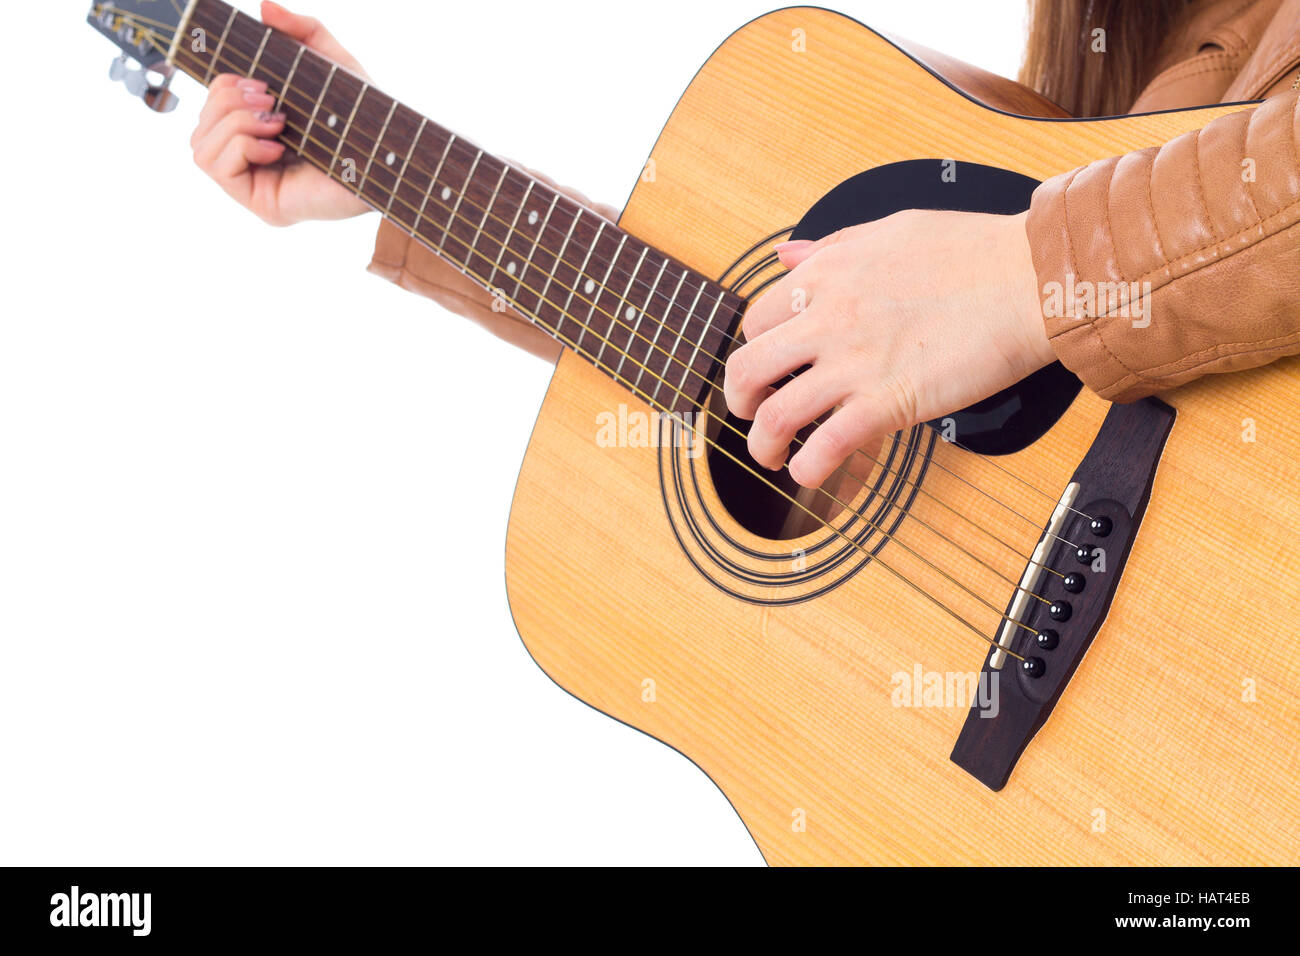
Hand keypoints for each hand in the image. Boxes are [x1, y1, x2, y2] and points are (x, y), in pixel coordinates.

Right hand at [190, 1, 372, 225]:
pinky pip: (216, 167)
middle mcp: (252, 161)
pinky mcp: (264, 206)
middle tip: (273, 102)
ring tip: (278, 123)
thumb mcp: (334, 64)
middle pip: (200, 122)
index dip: (222, 86)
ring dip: (234, 122)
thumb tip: (264, 7)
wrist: (392, 161)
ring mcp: (256, 186)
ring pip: (200, 145)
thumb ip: (304, 31)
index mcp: (260, 131)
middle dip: (228, 100)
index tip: (260, 81)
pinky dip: (241, 146)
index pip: (211, 107)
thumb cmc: (368, 119)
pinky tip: (279, 147)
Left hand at [723, 209, 1054, 488]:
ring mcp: (854, 363)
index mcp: (827, 274)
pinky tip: (813, 473)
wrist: (1032, 279)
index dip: (756, 348)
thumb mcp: (890, 228)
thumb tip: (787, 254)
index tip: (771, 367)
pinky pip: (826, 448)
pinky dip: (809, 470)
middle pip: (746, 369)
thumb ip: (833, 246)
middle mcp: (828, 318)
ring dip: (763, 446)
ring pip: (775, 415)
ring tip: (775, 457)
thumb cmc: (975, 253)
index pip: (757, 319)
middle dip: (739, 402)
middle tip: (754, 415)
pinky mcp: (887, 403)